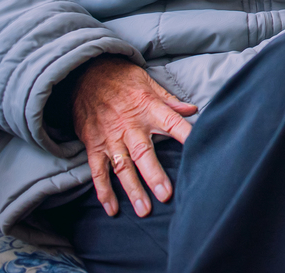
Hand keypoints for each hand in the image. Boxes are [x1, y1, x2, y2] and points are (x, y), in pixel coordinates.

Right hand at [71, 56, 196, 216]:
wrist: (84, 74)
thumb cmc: (122, 79)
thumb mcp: (148, 83)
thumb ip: (170, 100)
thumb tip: (193, 109)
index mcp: (149, 109)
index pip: (173, 124)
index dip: (186, 136)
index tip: (199, 150)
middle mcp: (130, 126)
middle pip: (144, 154)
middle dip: (155, 175)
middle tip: (166, 195)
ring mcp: (110, 138)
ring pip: (122, 167)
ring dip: (132, 189)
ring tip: (144, 209)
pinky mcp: (94, 145)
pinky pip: (98, 171)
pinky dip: (103, 191)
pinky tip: (111, 208)